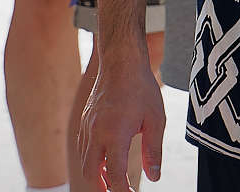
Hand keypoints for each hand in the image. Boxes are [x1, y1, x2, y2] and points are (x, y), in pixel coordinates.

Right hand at [79, 50, 165, 188]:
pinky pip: (83, 147)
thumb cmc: (141, 88)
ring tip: (112, 180)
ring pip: (85, 161)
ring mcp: (87, 127)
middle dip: (102, 188)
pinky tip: (105, 159)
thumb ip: (154, 152)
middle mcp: (96, 133)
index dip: (122, 191)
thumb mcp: (155, 120)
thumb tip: (155, 177)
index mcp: (115, 134)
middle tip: (118, 191)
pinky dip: (92, 159)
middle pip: (90, 173)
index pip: (114, 175)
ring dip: (96, 174)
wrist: (121, 61)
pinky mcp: (85, 121)